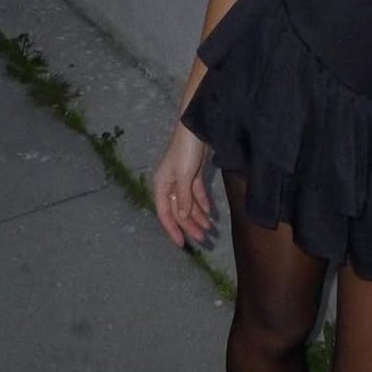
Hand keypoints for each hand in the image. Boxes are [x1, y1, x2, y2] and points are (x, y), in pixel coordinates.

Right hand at [153, 122, 211, 246]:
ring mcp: (182, 179)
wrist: (196, 126)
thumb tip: (181, 218)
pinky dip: (203, 203)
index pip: (165, 214)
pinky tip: (210, 213)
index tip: (182, 244)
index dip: (173, 230)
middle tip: (203, 238)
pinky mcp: (193, 173)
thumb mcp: (184, 176)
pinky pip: (197, 194)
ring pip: (189, 204)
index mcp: (161, 185)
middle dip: (190, 225)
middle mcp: (169, 184)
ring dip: (198, 216)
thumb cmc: (186, 150)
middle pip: (179, 211)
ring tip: (209, 228)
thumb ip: (183, 198)